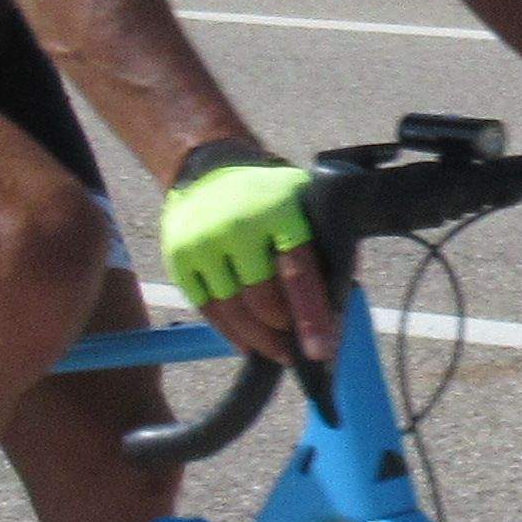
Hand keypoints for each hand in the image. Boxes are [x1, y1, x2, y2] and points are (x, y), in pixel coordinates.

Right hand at [159, 146, 336, 363]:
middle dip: (284, 332)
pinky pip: (207, 309)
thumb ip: (327, 245)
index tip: (321, 351)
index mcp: (279, 211)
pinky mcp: (180, 258)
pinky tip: (247, 343)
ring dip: (258, 340)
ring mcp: (204, 242)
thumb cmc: (270, 196)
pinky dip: (229, 332)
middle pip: (262, 300)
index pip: (299, 272)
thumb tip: (342, 301)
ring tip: (278, 352)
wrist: (209, 168)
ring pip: (233, 311)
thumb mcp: (304, 204)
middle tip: (300, 349)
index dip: (312, 315)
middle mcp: (238, 226)